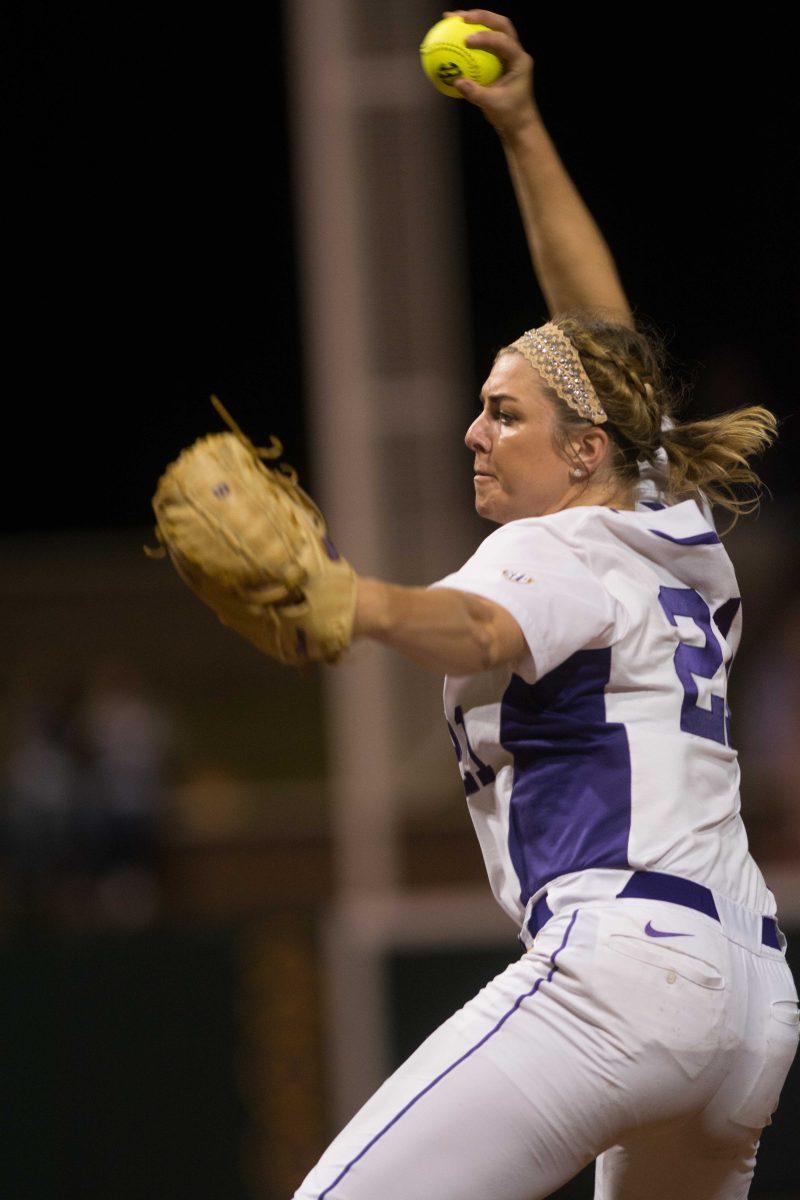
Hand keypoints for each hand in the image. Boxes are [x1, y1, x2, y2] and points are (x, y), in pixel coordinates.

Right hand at [444, 9, 538, 138]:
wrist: (519, 123)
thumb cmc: (511, 115)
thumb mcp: (493, 106)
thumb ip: (475, 93)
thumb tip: (456, 82)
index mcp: (519, 61)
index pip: (503, 41)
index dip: (485, 37)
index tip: (466, 40)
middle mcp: (516, 52)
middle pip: (501, 24)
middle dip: (481, 16)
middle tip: (461, 17)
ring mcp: (508, 54)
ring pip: (494, 29)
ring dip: (475, 21)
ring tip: (452, 19)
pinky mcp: (499, 59)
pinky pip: (484, 43)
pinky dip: (470, 37)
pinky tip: (452, 37)